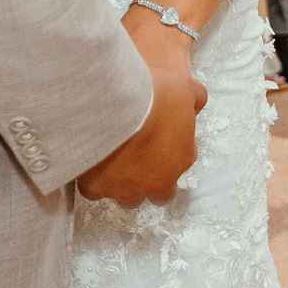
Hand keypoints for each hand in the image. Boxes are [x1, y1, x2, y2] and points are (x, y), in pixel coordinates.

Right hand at [77, 16, 205, 206]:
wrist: (111, 104)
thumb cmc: (152, 96)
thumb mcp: (183, 87)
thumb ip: (195, 98)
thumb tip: (197, 103)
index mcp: (180, 159)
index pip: (182, 161)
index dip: (170, 148)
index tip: (157, 132)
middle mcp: (156, 181)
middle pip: (160, 195)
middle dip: (153, 180)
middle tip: (139, 155)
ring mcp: (125, 188)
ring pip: (128, 199)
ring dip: (125, 185)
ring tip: (112, 160)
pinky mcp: (96, 187)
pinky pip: (94, 191)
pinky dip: (93, 180)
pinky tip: (90, 161)